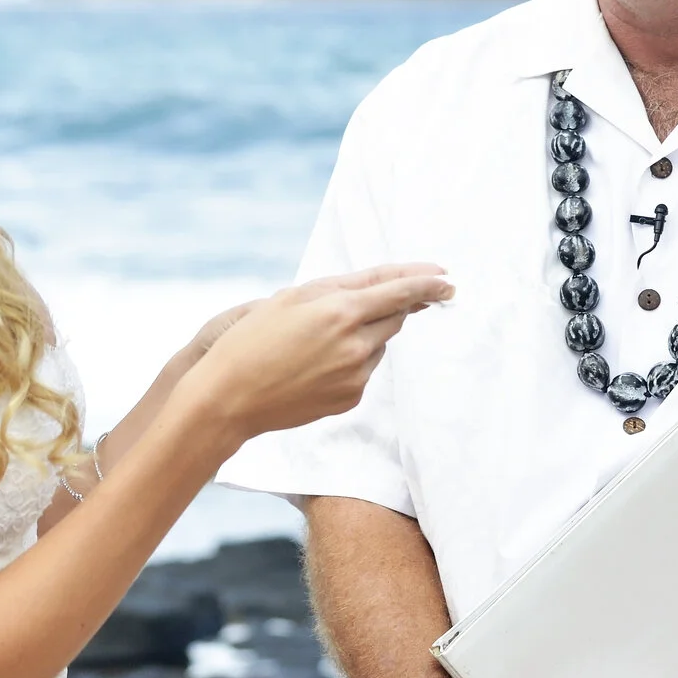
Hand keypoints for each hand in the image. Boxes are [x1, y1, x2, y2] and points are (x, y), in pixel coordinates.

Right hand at [176, 264, 450, 447]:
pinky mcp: (351, 398)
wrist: (229, 398)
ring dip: (365, 334)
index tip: (448, 279)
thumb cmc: (253, 338)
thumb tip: (387, 287)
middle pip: (396, 318)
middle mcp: (356, 345)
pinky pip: (365, 370)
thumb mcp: (292, 297)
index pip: (401, 292)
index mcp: (341, 312)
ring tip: (317, 340)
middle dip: (391, 307)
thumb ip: (344, 287)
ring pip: (379, 344)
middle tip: (363, 305)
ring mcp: (356, 375)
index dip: (428, 283)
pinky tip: (316, 364)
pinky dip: (352, 360)